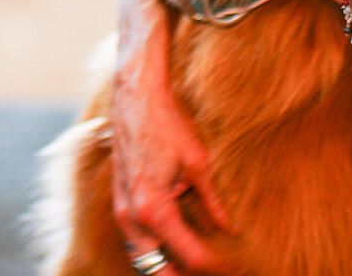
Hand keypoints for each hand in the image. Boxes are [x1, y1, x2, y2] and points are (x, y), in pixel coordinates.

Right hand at [111, 0, 236, 274]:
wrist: (134, 94)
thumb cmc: (167, 122)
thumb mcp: (198, 162)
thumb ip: (213, 201)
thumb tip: (230, 228)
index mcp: (155, 209)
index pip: (189, 257)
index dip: (214, 268)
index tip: (233, 269)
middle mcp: (132, 216)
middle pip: (157, 270)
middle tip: (212, 272)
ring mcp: (121, 210)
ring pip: (143, 257)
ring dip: (167, 264)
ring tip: (196, 264)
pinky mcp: (118, 200)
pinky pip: (136, 238)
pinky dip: (155, 246)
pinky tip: (177, 241)